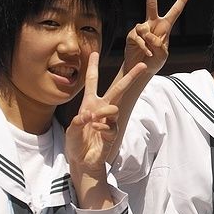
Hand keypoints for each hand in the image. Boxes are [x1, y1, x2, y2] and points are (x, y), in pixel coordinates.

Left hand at [65, 52, 146, 171]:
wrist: (82, 161)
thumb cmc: (75, 143)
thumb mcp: (71, 130)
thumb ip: (78, 121)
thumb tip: (90, 115)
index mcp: (89, 103)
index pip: (92, 81)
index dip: (92, 66)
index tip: (94, 53)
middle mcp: (101, 108)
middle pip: (118, 89)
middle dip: (130, 77)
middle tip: (143, 66)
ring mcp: (108, 120)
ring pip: (114, 107)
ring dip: (104, 112)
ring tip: (93, 121)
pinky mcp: (113, 133)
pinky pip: (112, 125)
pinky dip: (103, 127)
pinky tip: (96, 131)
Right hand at [124, 0, 189, 75]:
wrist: (141, 68)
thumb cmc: (155, 61)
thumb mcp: (163, 54)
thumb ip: (159, 44)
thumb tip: (148, 34)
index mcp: (165, 27)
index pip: (175, 11)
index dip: (181, 1)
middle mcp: (152, 24)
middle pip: (151, 4)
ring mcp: (141, 29)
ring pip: (144, 28)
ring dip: (149, 41)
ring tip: (151, 51)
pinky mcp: (132, 35)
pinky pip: (138, 37)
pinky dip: (144, 46)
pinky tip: (147, 53)